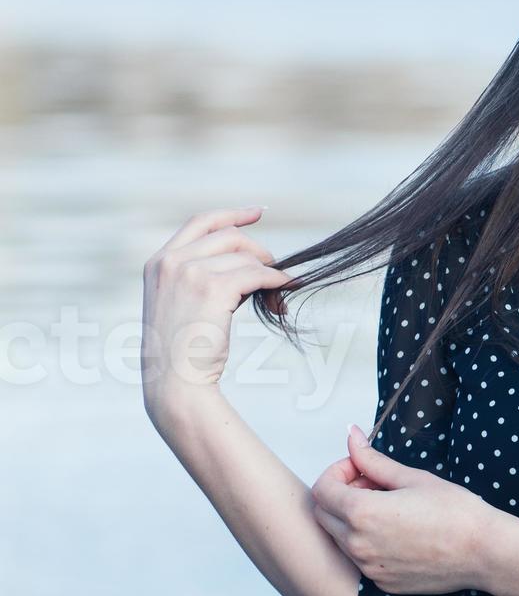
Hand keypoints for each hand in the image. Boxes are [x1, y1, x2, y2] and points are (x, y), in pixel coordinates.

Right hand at [142, 205, 291, 422]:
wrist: (175, 383)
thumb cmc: (182, 353)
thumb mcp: (180, 305)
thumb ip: (202, 277)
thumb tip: (251, 264)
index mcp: (158, 263)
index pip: (200, 222)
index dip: (231, 214)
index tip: (257, 213)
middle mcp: (170, 262)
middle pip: (229, 235)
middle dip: (258, 251)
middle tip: (274, 271)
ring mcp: (189, 272)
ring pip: (245, 258)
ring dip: (268, 274)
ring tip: (277, 295)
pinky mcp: (212, 288)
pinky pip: (256, 274)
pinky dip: (275, 281)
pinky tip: (283, 291)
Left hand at [309, 425, 496, 595]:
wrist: (483, 551)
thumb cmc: (455, 513)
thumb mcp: (411, 477)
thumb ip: (373, 460)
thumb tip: (352, 436)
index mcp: (361, 513)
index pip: (322, 489)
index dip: (337, 472)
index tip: (360, 467)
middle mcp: (358, 544)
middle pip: (323, 515)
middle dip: (340, 494)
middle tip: (372, 485)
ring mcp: (368, 567)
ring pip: (340, 538)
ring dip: (351, 519)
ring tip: (388, 508)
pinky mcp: (381, 582)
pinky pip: (360, 558)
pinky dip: (367, 541)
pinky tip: (397, 531)